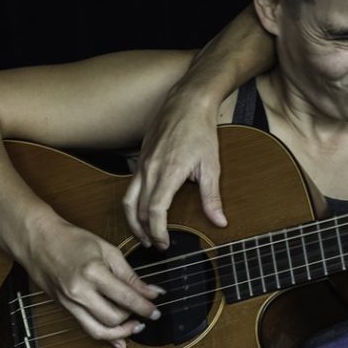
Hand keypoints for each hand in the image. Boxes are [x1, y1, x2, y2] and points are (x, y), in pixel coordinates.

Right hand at [24, 219, 161, 347]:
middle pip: (113, 318)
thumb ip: (129, 275)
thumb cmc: (72, 240)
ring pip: (98, 331)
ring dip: (120, 333)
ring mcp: (70, 303)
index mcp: (92, 272)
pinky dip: (105, 336)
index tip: (156, 309)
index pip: (125, 297)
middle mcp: (79, 292)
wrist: (39, 242)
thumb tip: (150, 291)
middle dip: (134, 317)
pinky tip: (118, 339)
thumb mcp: (107, 250)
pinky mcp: (65, 309)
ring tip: (135, 326)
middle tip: (146, 311)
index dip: (144, 306)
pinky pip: (86, 329)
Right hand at [125, 89, 226, 250]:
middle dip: (145, 232)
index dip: (158, 231)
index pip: (154, 211)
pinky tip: (143, 210)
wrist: (188, 101)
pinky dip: (133, 204)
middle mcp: (150, 169)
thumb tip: (219, 221)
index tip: (165, 244)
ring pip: (128, 199)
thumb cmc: (201, 130)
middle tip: (157, 245)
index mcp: (168, 172)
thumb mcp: (212, 165)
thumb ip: (212, 196)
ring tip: (144, 235)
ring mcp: (142, 163)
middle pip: (138, 210)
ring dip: (133, 221)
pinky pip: (130, 186)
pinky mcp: (141, 158)